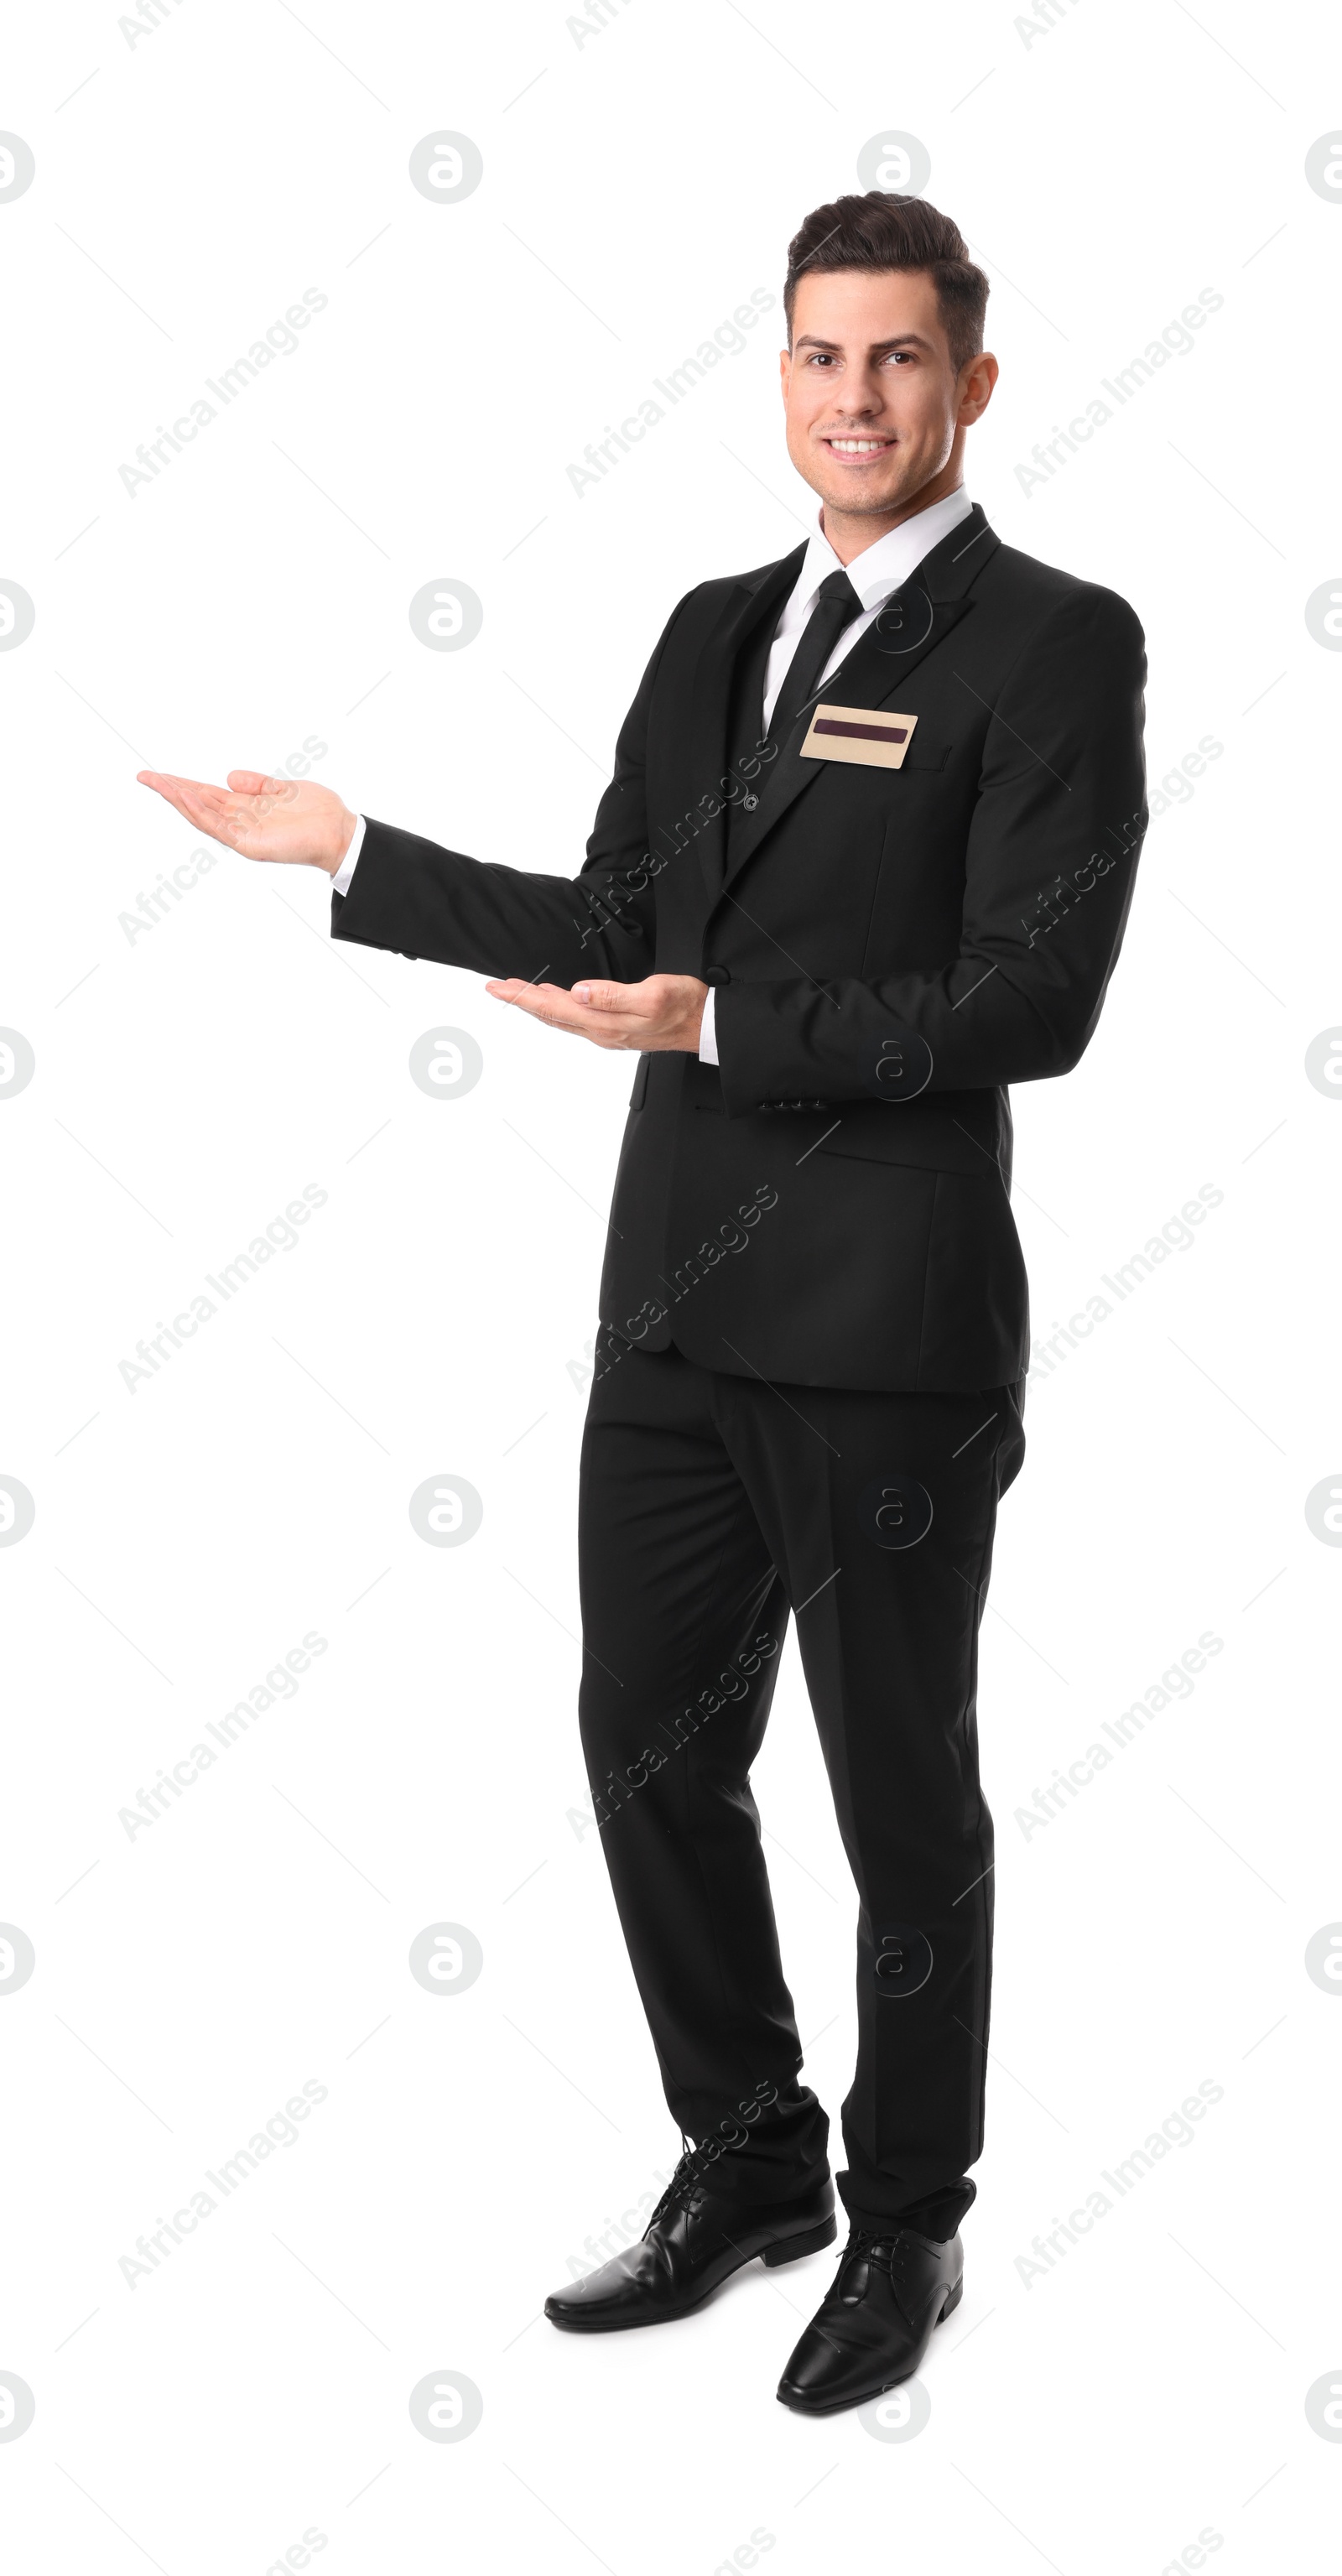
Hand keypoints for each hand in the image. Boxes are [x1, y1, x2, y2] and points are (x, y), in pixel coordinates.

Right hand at [136, 768, 357, 872]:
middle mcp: (239, 822)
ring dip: (180, 800)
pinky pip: (220, 829)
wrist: (340, 831)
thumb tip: (229, 776)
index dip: (181, 784)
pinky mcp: (251, 845)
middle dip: (170, 791)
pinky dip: (203, 814)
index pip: (205, 794)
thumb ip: (256, 783)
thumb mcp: (282, 788)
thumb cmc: (317, 812)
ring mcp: (243, 835)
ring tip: (159, 784)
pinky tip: (188, 799)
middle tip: (144, 776)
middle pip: (196, 805)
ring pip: (202, 817)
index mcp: (244, 808)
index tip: (157, 774)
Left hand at [486, 972, 707, 1053]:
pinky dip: (555, 1007)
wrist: (704, 1025)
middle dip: (520, 1000)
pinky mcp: (614, 1029)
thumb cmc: (683, 1007)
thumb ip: (612, 996)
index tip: (498, 986)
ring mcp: (606, 1033)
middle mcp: (599, 1032)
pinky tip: (553, 998)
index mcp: (603, 1024)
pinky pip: (574, 1019)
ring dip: (535, 1004)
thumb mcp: (651, 996)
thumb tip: (578, 992)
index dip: (522, 996)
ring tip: (515, 990)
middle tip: (494, 986)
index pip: (552, 1007)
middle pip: (550, 1014)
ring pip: (560, 1017)